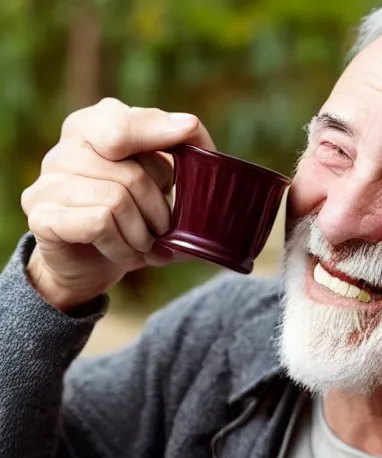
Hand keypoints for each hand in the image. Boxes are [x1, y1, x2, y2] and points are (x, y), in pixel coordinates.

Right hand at [21, 98, 214, 310]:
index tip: (189, 130)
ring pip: (118, 200)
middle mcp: (66, 149)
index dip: (159, 129)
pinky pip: (100, 223)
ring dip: (143, 233)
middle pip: (133, 174)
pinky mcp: (42, 216)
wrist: (87, 264)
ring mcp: (49, 182)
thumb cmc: (128, 220)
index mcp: (92, 128)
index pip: (124, 122)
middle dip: (159, 209)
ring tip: (145, 245)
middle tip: (163, 229)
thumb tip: (193, 126)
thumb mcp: (156, 183)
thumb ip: (175, 154)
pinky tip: (125, 253)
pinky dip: (123, 245)